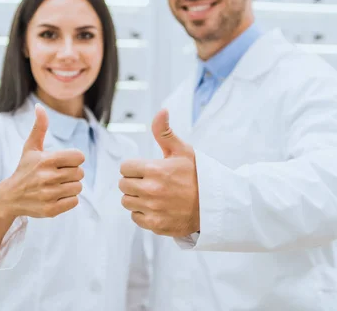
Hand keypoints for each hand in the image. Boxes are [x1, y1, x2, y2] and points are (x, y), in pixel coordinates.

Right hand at [0, 104, 84, 218]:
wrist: (10, 197)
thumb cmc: (25, 169)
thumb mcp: (31, 148)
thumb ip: (39, 127)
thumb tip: (39, 106)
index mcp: (45, 160)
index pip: (79, 157)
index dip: (74, 159)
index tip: (64, 162)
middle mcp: (47, 177)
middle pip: (80, 173)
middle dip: (73, 173)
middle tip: (60, 175)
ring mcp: (48, 195)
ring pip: (78, 187)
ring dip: (71, 186)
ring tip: (58, 185)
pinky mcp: (50, 210)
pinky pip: (74, 201)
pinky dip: (69, 199)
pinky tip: (57, 196)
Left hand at [119, 109, 199, 236]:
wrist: (213, 205)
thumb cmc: (198, 176)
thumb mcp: (183, 150)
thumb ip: (164, 132)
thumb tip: (161, 111)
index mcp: (155, 169)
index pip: (125, 167)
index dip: (134, 166)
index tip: (146, 169)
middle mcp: (151, 190)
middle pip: (123, 184)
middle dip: (133, 181)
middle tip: (149, 181)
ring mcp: (152, 209)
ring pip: (126, 201)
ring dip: (135, 197)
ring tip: (152, 194)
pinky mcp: (155, 224)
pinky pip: (135, 217)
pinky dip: (142, 213)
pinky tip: (156, 207)